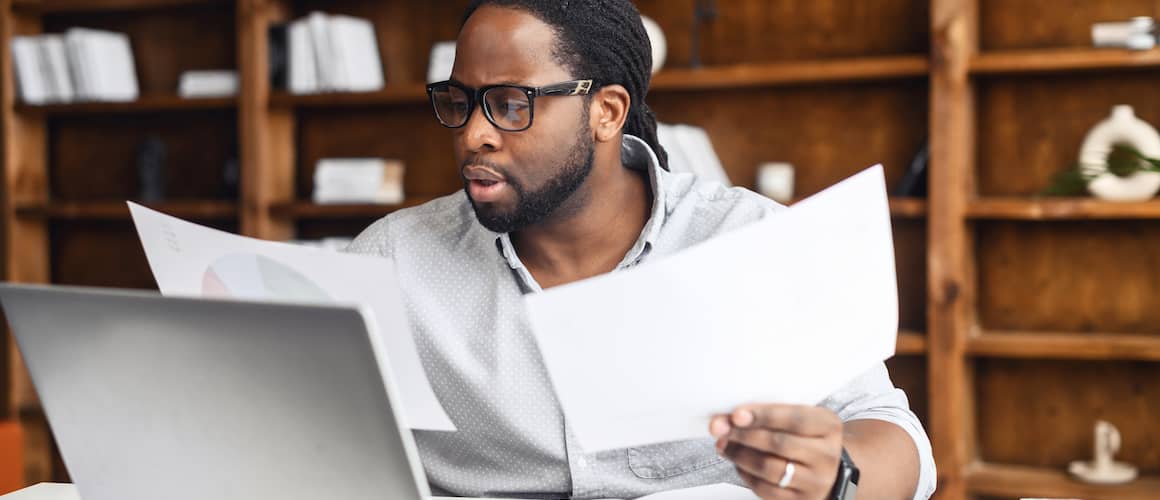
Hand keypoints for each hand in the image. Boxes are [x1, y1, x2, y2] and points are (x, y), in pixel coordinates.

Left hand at [710, 404, 842, 499]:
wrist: (832, 470)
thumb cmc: (810, 438)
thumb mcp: (805, 418)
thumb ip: (774, 414)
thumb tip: (732, 416)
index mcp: (828, 426)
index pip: (796, 419)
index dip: (764, 416)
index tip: (736, 415)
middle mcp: (826, 455)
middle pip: (779, 444)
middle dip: (744, 435)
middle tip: (720, 428)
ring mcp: (815, 481)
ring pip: (770, 468)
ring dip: (739, 455)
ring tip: (723, 444)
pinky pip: (766, 489)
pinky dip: (745, 474)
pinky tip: (738, 462)